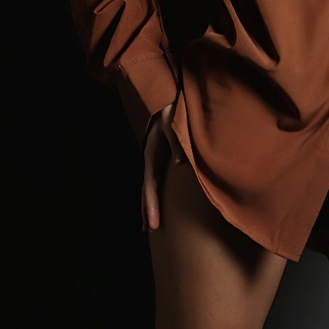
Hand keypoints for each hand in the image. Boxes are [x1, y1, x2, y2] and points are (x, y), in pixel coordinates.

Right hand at [141, 101, 184, 231]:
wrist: (167, 98)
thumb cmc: (171, 111)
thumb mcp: (173, 124)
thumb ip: (176, 143)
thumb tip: (181, 164)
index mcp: (152, 154)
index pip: (150, 185)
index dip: (151, 205)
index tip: (153, 224)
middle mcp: (151, 159)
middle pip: (147, 189)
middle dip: (148, 209)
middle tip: (151, 230)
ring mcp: (156, 159)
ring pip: (151, 186)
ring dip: (150, 204)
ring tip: (150, 224)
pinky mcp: (163, 157)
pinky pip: (160, 179)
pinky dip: (158, 193)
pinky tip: (161, 202)